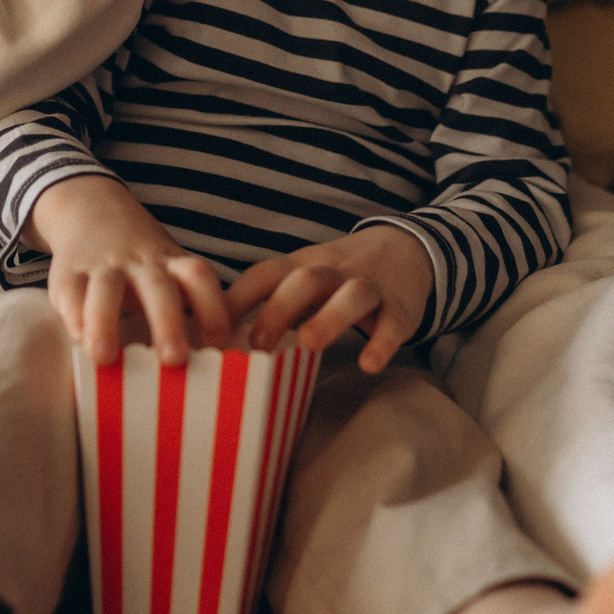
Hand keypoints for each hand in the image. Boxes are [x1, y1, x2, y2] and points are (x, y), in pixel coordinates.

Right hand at [30, 175, 231, 364]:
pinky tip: (76, 339)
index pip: (198, 277)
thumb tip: (220, 365)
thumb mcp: (170, 269)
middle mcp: (141, 262)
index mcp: (172, 262)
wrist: (91, 209)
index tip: (220, 343)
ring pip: (107, 288)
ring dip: (105, 322)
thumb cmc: (143, 261)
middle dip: (167, 322)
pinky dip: (72, 314)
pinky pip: (70, 291)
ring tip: (104, 357)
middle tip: (173, 359)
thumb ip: (190, 307)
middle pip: (158, 287)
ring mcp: (104, 265)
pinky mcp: (69, 272)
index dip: (213, 307)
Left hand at [224, 229, 433, 373]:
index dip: (238, 298)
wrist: (406, 249)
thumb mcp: (300, 278)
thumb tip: (208, 334)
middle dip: (280, 309)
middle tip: (257, 343)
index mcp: (302, 266)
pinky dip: (382, 341)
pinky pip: (393, 322)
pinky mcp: (400, 307)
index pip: (265, 274)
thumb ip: (265, 300)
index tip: (212, 330)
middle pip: (306, 280)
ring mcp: (369, 286)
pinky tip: (369, 364)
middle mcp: (333, 271)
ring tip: (310, 343)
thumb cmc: (336, 276)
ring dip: (330, 317)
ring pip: (351, 294)